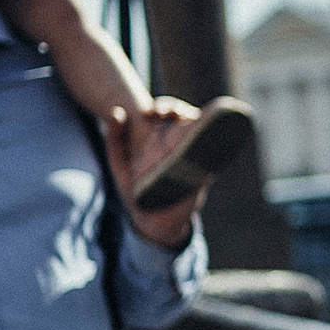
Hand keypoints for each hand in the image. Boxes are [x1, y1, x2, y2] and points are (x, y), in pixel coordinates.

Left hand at [105, 100, 204, 249]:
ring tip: (185, 120)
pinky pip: (214, 153)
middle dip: (177, 109)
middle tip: (163, 112)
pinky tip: (206, 134)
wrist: (154, 222)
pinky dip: (215, 141)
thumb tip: (116, 111)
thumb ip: (114, 140)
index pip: (166, 114)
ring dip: (197, 121)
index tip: (150, 112)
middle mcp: (179, 144)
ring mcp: (194, 157)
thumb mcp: (121, 165)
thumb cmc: (137, 192)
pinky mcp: (205, 171)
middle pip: (185, 117)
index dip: (163, 107)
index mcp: (160, 140)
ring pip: (201, 129)